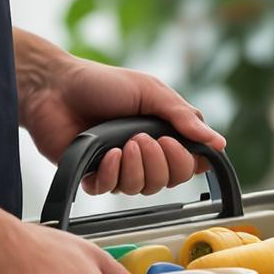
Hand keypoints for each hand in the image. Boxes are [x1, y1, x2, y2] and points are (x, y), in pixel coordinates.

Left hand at [14, 30, 226, 194]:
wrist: (55, 88)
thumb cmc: (102, 83)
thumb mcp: (150, 91)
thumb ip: (183, 117)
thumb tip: (219, 142)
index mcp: (163, 131)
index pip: (190, 163)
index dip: (187, 161)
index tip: (173, 142)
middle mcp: (145, 152)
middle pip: (169, 180)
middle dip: (159, 162)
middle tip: (142, 138)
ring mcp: (120, 166)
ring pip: (142, 189)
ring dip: (135, 167)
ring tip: (122, 143)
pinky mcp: (95, 176)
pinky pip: (112, 190)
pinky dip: (111, 172)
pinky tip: (105, 154)